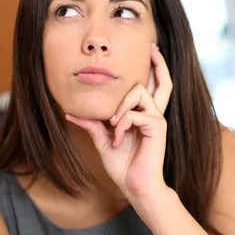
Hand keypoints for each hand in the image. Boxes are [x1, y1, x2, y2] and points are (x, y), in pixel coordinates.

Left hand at [65, 43, 172, 198]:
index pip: (151, 87)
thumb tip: (71, 112)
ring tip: (113, 127)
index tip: (149, 52)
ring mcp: (156, 119)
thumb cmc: (123, 166)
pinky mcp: (157, 127)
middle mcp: (153, 114)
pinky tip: (117, 139)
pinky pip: (133, 114)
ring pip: (138, 92)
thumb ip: (92, 124)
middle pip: (163, 81)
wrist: (135, 187)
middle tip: (152, 47)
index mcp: (143, 115)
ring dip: (120, 108)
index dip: (153, 69)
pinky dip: (120, 125)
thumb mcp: (102, 141)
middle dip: (158, 63)